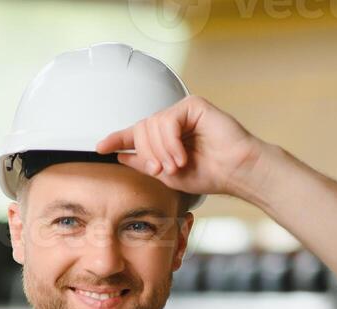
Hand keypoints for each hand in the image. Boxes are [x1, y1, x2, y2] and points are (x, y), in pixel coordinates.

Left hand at [94, 95, 267, 199]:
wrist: (236, 172)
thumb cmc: (210, 174)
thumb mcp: (168, 175)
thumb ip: (144, 163)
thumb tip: (121, 155)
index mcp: (166, 138)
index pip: (136, 134)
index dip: (117, 139)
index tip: (100, 147)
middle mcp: (172, 122)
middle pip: (141, 130)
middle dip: (147, 153)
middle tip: (160, 170)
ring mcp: (182, 112)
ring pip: (152, 125)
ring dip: (160, 151)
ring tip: (176, 165)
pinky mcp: (193, 105)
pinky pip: (167, 120)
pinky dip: (170, 142)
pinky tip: (182, 156)